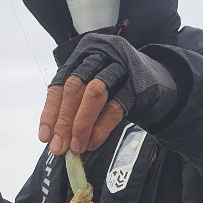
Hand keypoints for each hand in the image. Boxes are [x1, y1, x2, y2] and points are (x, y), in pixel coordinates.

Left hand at [38, 34, 176, 155]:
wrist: (158, 84)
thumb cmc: (116, 89)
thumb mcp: (91, 91)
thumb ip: (74, 109)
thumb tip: (57, 140)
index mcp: (81, 56)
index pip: (60, 84)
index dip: (51, 112)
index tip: (45, 137)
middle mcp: (99, 55)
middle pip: (75, 86)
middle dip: (64, 120)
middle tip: (60, 147)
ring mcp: (120, 67)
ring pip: (95, 92)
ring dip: (82, 123)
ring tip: (77, 147)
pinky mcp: (137, 83)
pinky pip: (116, 106)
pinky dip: (102, 127)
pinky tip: (93, 142)